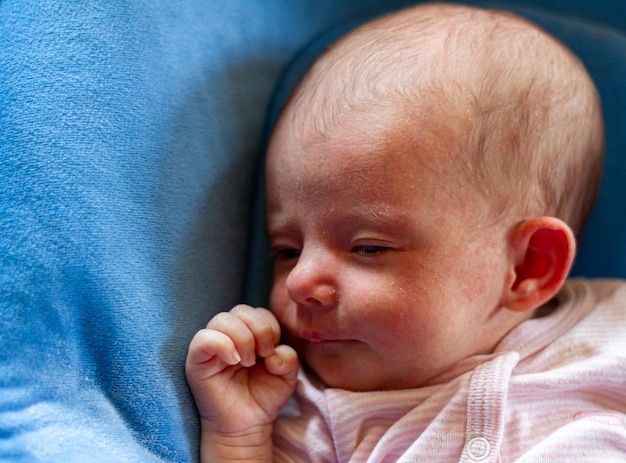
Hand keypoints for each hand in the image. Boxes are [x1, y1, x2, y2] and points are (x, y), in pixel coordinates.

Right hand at [185, 304, 298, 434]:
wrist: (246, 425)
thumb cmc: (262, 397)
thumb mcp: (286, 377)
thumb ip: (288, 359)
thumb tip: (273, 354)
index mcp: (248, 333)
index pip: (257, 312)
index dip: (269, 327)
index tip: (271, 351)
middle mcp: (227, 335)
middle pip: (240, 310)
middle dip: (259, 330)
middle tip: (262, 355)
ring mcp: (211, 346)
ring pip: (221, 319)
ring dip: (242, 338)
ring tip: (247, 362)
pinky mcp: (196, 361)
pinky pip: (202, 339)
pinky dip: (222, 344)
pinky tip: (234, 360)